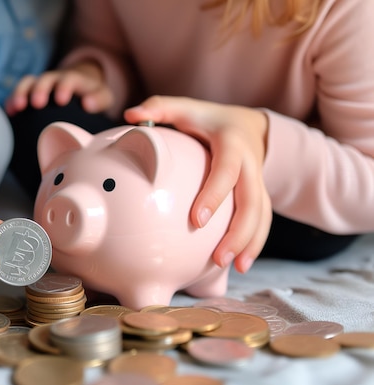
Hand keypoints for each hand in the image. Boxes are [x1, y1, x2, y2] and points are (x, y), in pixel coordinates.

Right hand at [5, 61, 113, 115]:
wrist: (80, 86)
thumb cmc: (92, 96)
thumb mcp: (103, 96)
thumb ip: (99, 99)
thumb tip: (88, 105)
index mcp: (74, 79)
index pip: (69, 79)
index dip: (64, 87)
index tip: (61, 100)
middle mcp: (55, 79)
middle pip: (45, 79)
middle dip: (40, 89)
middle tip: (37, 103)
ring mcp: (40, 84)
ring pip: (28, 83)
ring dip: (21, 93)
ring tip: (17, 106)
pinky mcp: (29, 92)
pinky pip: (18, 94)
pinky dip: (12, 101)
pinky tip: (9, 113)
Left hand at [125, 96, 271, 272]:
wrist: (249, 126)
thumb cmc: (207, 120)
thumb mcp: (186, 108)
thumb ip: (159, 108)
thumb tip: (131, 114)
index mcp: (232, 143)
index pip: (227, 171)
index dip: (215, 194)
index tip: (197, 220)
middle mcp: (251, 164)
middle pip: (252, 201)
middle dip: (239, 231)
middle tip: (219, 257)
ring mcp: (259, 181)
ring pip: (262, 215)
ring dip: (251, 242)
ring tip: (235, 267)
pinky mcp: (261, 196)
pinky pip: (263, 221)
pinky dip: (255, 243)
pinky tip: (240, 265)